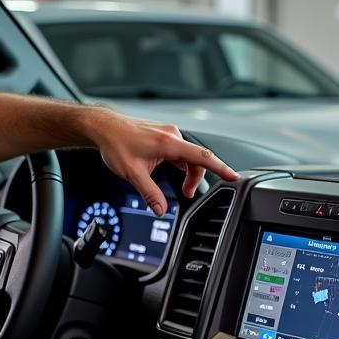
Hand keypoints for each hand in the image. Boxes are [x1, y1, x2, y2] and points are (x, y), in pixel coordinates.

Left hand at [86, 108, 238, 215]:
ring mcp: (169, 133)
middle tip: (187, 194)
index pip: (201, 156)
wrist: (104, 128)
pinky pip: (181, 152)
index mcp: (168, 142)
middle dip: (196, 179)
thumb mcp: (132, 174)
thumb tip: (161, 210)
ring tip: (181, 187)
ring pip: (188, 157)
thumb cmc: (116, 144)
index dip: (220, 167)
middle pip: (196, 159)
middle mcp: (172, 135)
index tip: (233, 176)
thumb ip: (150, 194)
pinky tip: (172, 173)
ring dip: (188, 173)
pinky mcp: (164, 135)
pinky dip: (181, 165)